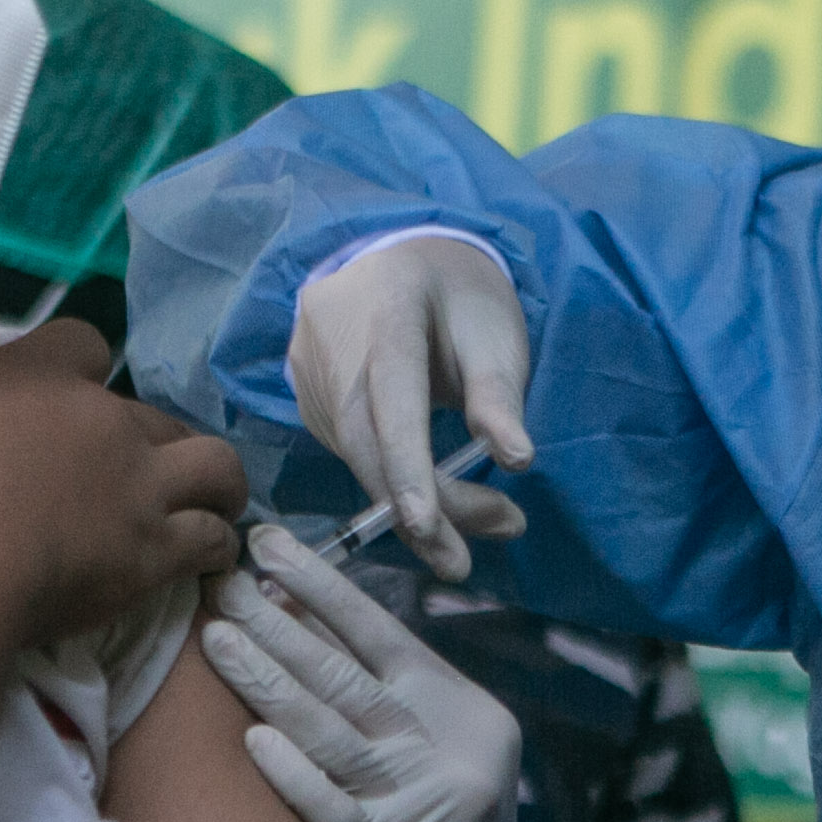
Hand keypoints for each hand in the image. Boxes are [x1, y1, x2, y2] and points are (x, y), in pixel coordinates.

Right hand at [0, 312, 247, 642]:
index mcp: (42, 374)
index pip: (83, 343)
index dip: (82, 365)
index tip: (67, 390)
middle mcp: (102, 420)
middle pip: (155, 414)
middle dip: (158, 437)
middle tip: (143, 467)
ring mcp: (137, 485)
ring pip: (214, 466)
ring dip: (219, 482)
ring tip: (215, 501)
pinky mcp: (153, 550)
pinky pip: (209, 538)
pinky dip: (217, 544)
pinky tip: (213, 555)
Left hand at [201, 525, 523, 821]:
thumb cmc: (438, 811)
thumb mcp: (432, 736)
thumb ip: (377, 681)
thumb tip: (291, 606)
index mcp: (457, 704)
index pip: (380, 631)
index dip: (321, 586)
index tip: (266, 545)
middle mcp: (443, 745)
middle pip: (345, 674)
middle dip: (277, 622)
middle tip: (219, 582)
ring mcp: (417, 799)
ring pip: (330, 728)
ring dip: (265, 679)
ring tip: (216, 637)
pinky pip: (329, 806)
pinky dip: (290, 771)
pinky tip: (252, 738)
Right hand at [285, 235, 533, 582]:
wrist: (406, 260)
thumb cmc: (463, 300)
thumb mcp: (497, 335)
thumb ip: (500, 397)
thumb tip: (516, 462)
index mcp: (387, 303)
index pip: (391, 392)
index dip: (405, 462)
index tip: (427, 525)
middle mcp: (331, 331)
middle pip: (364, 437)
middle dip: (414, 508)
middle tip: (463, 561)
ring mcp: (307, 362)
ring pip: (352, 453)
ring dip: (406, 505)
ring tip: (472, 529)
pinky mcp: (304, 390)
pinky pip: (344, 449)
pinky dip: (387, 483)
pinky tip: (429, 498)